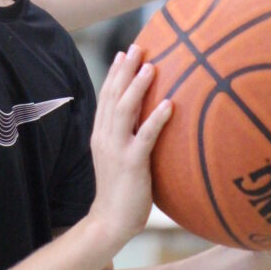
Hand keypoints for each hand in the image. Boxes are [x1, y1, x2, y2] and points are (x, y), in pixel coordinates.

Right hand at [88, 45, 172, 249]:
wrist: (109, 222)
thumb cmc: (121, 191)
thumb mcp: (120, 158)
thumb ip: (128, 138)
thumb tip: (148, 122)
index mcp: (101, 134)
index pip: (107, 97)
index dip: (115, 73)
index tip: (124, 53)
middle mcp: (105, 137)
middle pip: (113, 96)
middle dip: (125, 70)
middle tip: (137, 47)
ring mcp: (117, 149)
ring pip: (125, 110)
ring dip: (138, 86)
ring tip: (151, 66)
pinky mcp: (131, 164)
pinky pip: (145, 137)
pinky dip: (156, 119)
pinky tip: (169, 104)